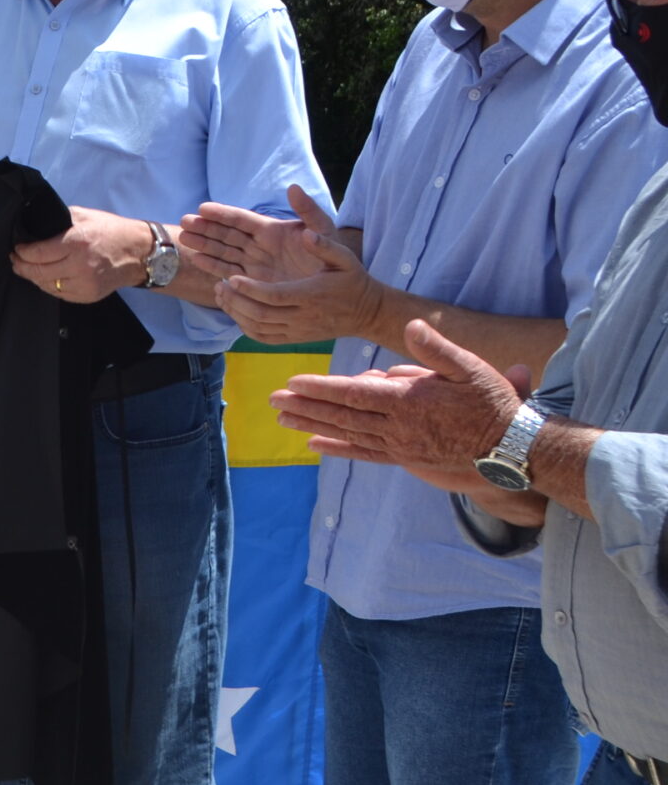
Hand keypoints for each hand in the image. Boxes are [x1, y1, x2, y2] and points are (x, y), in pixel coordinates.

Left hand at [11, 206, 148, 303]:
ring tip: (28, 268)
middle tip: (15, 260)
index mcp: (76, 243)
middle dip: (21, 266)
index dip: (22, 253)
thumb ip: (59, 220)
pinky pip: (60, 294)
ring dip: (34, 277)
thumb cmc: (111, 231)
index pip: (38, 253)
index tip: (16, 249)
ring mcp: (84, 283)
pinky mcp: (88, 295)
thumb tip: (36, 225)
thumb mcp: (84, 216)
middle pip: (38, 272)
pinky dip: (49, 286)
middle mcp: (79, 265)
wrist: (139, 253)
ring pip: (47, 286)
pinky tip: (46, 278)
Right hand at [181, 185, 335, 282]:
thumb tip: (293, 188)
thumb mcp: (325, 230)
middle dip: (206, 228)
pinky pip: (228, 270)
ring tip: (184, 239)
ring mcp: (254, 263)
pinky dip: (212, 265)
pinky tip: (196, 259)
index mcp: (273, 230)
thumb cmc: (334, 258)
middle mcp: (260, 245)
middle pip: (227, 233)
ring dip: (204, 244)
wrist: (338, 290)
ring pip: (224, 250)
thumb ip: (309, 211)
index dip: (222, 214)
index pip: (242, 219)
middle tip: (184, 222)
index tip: (202, 208)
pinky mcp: (253, 281)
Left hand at [214, 225, 384, 344]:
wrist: (366, 313)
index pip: (275, 296)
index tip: (231, 277)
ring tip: (221, 294)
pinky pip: (263, 338)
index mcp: (312, 295)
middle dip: (236, 300)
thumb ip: (325, 245)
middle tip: (220, 284)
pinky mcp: (293, 339)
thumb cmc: (352, 280)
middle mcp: (302, 316)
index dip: (250, 289)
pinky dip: (244, 326)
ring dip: (235, 312)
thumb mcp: (345, 258)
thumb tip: (307, 234)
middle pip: (261, 314)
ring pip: (258, 328)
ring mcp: (297, 331)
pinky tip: (233, 310)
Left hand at [271, 320, 526, 471]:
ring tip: (283, 418)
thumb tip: (411, 325)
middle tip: (273, 398)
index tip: (293, 381)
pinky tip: (314, 445)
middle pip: (342, 415)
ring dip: (313, 425)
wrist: (511, 447)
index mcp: (409, 401)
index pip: (354, 394)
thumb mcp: (469, 367)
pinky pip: (364, 453)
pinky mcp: (405, 458)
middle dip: (306, 405)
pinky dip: (337, 449)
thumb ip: (436, 348)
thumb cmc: (492, 403)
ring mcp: (400, 446)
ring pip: (347, 434)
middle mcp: (398, 427)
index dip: (321, 388)